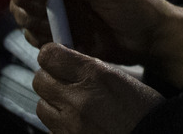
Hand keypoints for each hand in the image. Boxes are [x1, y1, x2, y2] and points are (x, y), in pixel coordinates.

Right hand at [7, 0, 182, 88]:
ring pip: (22, 11)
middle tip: (44, 10)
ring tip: (57, 28)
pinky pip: (34, 35)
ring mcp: (56, 12)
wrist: (150, 39)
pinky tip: (60, 40)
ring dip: (31, 19)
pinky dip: (39, 38)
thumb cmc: (138, 6)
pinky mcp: (58, 34)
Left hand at [32, 43, 163, 133]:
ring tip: (70, 103)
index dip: (51, 55)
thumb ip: (90, 68)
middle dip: (50, 78)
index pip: (49, 56)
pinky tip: (76, 121)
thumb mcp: (119, 77)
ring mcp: (71, 124)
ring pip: (42, 105)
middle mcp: (77, 98)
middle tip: (64, 80)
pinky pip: (52, 127)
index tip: (58, 57)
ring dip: (52, 102)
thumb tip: (67, 62)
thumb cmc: (142, 109)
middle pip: (40, 80)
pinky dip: (60, 122)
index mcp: (93, 75)